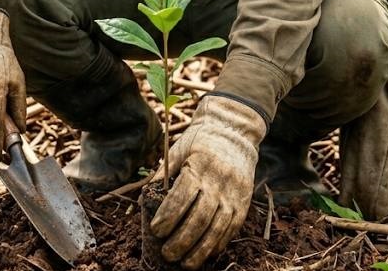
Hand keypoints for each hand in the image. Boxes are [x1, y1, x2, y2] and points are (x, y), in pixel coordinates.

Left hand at [150, 96, 266, 268]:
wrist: (235, 131)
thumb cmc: (201, 140)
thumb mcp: (179, 149)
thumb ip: (164, 174)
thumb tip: (144, 198)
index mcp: (200, 165)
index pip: (182, 196)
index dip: (169, 216)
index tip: (156, 230)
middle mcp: (219, 181)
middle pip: (200, 217)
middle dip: (182, 240)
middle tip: (167, 254)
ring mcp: (234, 194)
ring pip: (217, 228)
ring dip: (200, 250)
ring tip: (185, 264)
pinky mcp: (243, 202)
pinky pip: (231, 229)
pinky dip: (218, 245)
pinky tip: (205, 254)